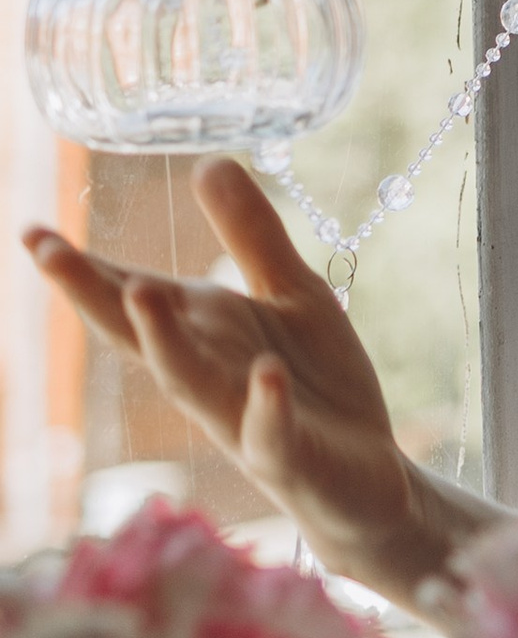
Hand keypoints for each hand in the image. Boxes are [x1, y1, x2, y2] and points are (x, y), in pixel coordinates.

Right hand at [26, 157, 482, 605]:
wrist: (365, 476)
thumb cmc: (315, 383)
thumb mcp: (289, 292)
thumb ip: (250, 234)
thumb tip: (207, 161)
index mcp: (202, 332)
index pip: (130, 295)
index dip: (82, 267)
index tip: (31, 229)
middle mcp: (207, 375)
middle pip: (141, 334)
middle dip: (94, 295)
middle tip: (48, 252)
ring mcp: (242, 419)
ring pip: (191, 383)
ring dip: (165, 341)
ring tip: (142, 289)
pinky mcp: (289, 457)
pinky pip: (271, 431)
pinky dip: (265, 404)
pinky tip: (266, 373)